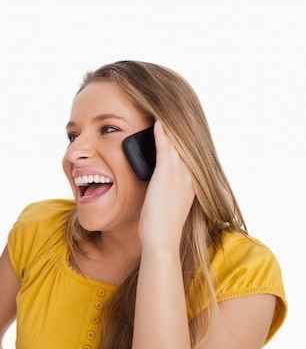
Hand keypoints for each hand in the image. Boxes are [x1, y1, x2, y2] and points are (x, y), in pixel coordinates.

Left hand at [138, 121, 194, 252]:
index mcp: (191, 181)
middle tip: (170, 109)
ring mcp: (179, 174)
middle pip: (184, 143)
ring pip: (176, 142)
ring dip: (169, 126)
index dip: (181, 137)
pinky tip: (156, 122)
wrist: (161, 240)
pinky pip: (165, 147)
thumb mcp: (169, 203)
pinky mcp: (167, 174)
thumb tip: (159, 181)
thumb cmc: (160, 225)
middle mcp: (189, 175)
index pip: (187, 152)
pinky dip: (161, 133)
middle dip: (177, 127)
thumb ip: (168, 188)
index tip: (175, 124)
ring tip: (161, 110)